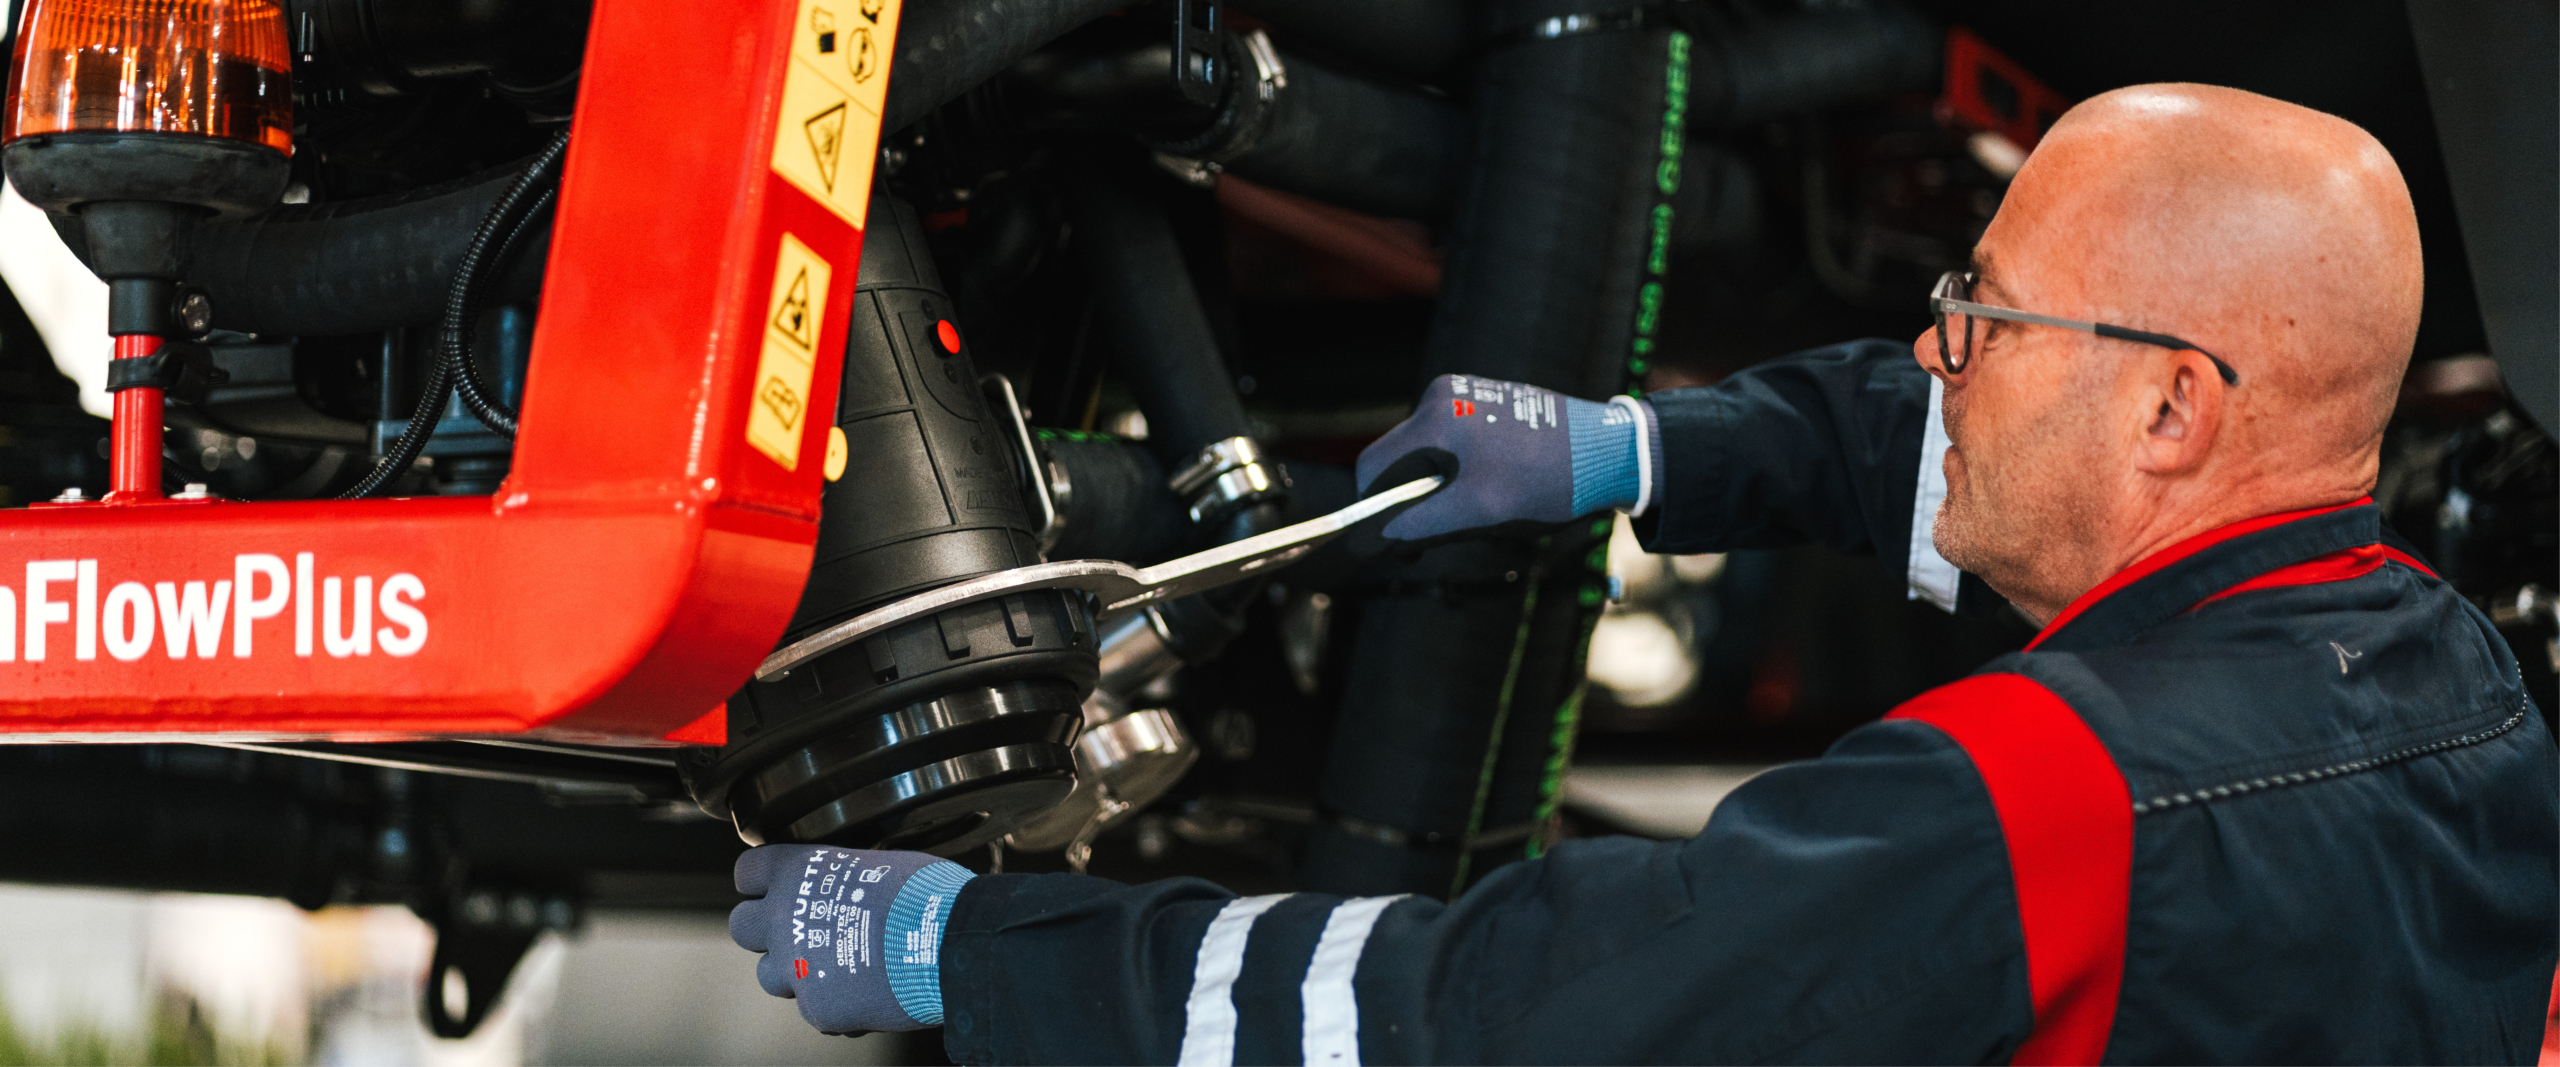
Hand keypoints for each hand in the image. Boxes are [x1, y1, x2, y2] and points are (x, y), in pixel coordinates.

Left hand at [728, 844, 975, 1034]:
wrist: (950, 944)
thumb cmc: (926, 895)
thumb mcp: (879, 864)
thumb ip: (844, 877)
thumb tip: (851, 884)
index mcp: (797, 872)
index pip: (748, 872)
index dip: (763, 881)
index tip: (780, 889)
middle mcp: (783, 918)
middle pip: (742, 927)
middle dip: (767, 932)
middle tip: (803, 933)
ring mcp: (796, 967)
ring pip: (770, 976)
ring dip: (797, 972)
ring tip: (840, 968)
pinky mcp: (817, 1008)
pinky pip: (814, 1009)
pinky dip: (836, 1004)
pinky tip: (869, 993)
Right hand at [1354, 374, 1658, 545]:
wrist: (1611, 450)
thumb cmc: (1549, 480)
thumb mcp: (1480, 511)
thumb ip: (1420, 524)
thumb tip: (1371, 541)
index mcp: (1435, 418)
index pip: (1373, 468)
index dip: (1373, 513)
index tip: (1397, 547)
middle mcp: (1442, 397)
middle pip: (1398, 461)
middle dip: (1410, 504)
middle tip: (1439, 540)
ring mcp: (1464, 396)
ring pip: (1426, 457)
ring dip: (1436, 493)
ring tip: (1478, 513)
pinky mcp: (1484, 403)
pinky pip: (1451, 445)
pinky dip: (1458, 475)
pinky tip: (1493, 490)